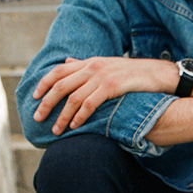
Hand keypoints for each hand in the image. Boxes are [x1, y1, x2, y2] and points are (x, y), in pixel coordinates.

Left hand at [32, 57, 177, 134]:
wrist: (159, 74)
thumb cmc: (136, 74)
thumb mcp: (108, 65)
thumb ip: (86, 65)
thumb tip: (68, 62)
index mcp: (89, 62)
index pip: (58, 71)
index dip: (43, 84)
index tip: (34, 97)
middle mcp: (92, 67)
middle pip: (61, 85)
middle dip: (47, 103)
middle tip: (38, 118)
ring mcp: (102, 76)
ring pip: (73, 97)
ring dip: (62, 116)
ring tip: (56, 130)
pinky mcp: (112, 86)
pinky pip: (90, 103)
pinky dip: (80, 116)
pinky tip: (75, 126)